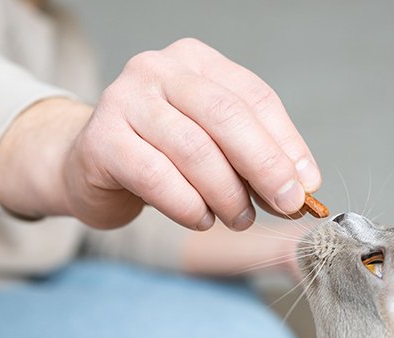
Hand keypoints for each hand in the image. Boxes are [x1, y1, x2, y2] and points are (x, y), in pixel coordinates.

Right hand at [0, 38, 320, 230]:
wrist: (87, 166)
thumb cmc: (159, 155)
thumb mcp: (213, 145)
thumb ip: (254, 156)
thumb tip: (302, 184)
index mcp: (195, 61)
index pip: (254, 97)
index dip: (286, 144)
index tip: (306, 184)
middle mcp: (158, 70)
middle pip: (227, 116)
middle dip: (265, 167)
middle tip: (285, 205)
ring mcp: (124, 99)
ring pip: (194, 150)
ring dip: (227, 194)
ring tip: (238, 218)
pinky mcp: (101, 139)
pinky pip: (157, 178)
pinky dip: (188, 206)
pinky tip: (200, 219)